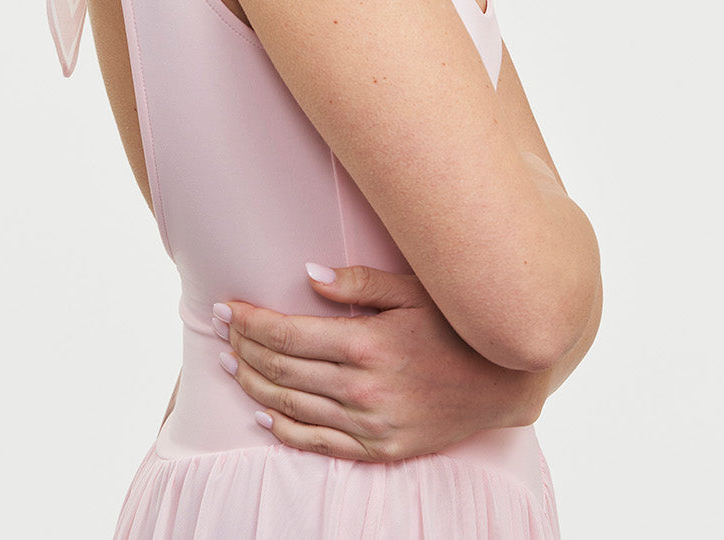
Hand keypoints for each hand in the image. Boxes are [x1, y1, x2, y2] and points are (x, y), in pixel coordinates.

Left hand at [214, 263, 550, 462]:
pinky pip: (319, 445)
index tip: (226, 308)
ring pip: (293, 409)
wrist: (502, 382)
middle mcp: (364, 390)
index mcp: (368, 344)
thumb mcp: (413, 290)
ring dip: (255, 386)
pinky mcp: (380, 449)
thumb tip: (308, 274)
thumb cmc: (456, 325)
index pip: (289, 335)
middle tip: (220, 330)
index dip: (251, 321)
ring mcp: (371, 425)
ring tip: (231, 365)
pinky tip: (264, 417)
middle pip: (283, 370)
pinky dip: (285, 432)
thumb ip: (358, 283)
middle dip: (244, 347)